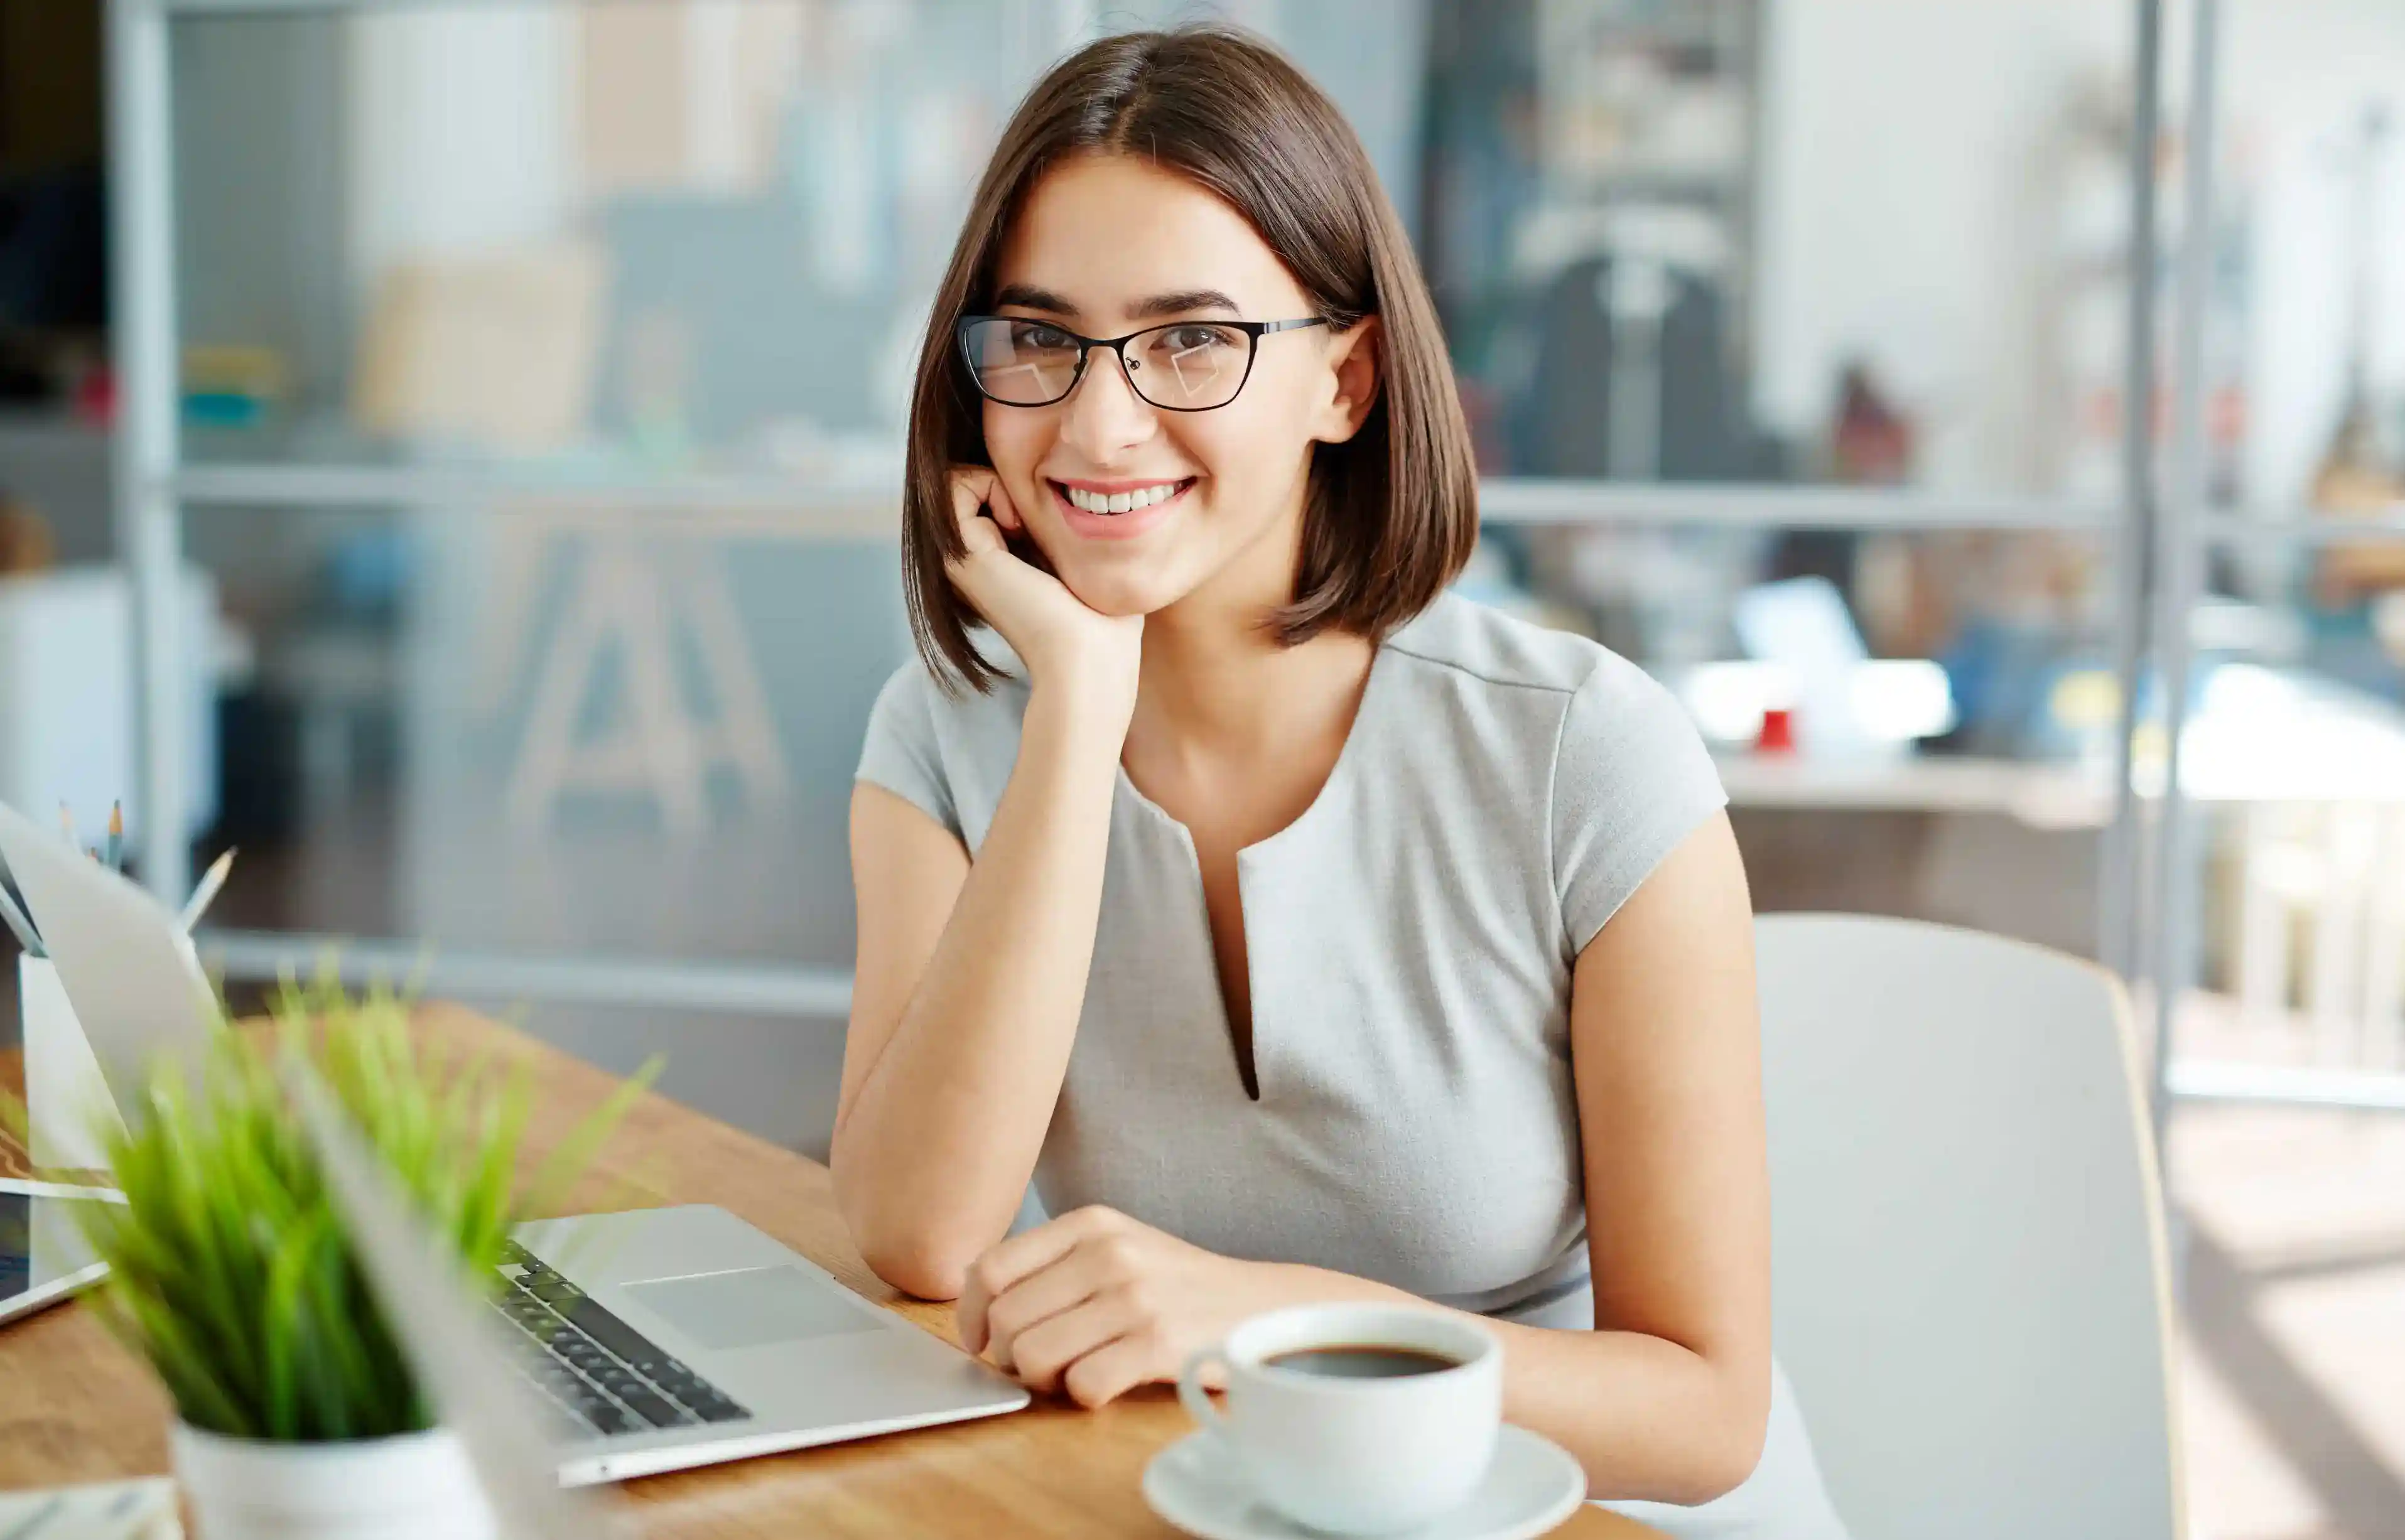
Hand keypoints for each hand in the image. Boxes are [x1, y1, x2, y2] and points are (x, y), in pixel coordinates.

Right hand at [945, 467, 1142, 712]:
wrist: (1087, 659)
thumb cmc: (1104, 621)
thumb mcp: (1085, 561)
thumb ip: (1070, 531)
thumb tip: (1091, 496)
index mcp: (995, 565)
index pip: (996, 494)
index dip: (1023, 491)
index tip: (1049, 526)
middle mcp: (968, 561)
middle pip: (978, 484)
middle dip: (1010, 483)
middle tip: (1036, 522)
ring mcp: (956, 557)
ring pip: (962, 480)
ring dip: (1000, 483)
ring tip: (1025, 523)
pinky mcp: (958, 552)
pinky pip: (957, 483)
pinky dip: (989, 484)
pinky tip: (1017, 524)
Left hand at [957, 1206, 1363, 1407]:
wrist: (1258, 1305)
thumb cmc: (1172, 1284)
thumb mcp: (1115, 1246)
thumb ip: (1051, 1263)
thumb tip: (977, 1308)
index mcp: (1090, 1223)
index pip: (990, 1268)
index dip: (970, 1314)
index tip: (979, 1340)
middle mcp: (1109, 1253)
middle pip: (1006, 1321)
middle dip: (1012, 1355)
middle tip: (1044, 1362)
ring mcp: (1134, 1298)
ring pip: (1033, 1356)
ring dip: (1043, 1379)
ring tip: (1073, 1371)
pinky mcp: (1157, 1344)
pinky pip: (1081, 1385)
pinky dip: (1083, 1395)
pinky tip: (1106, 1383)